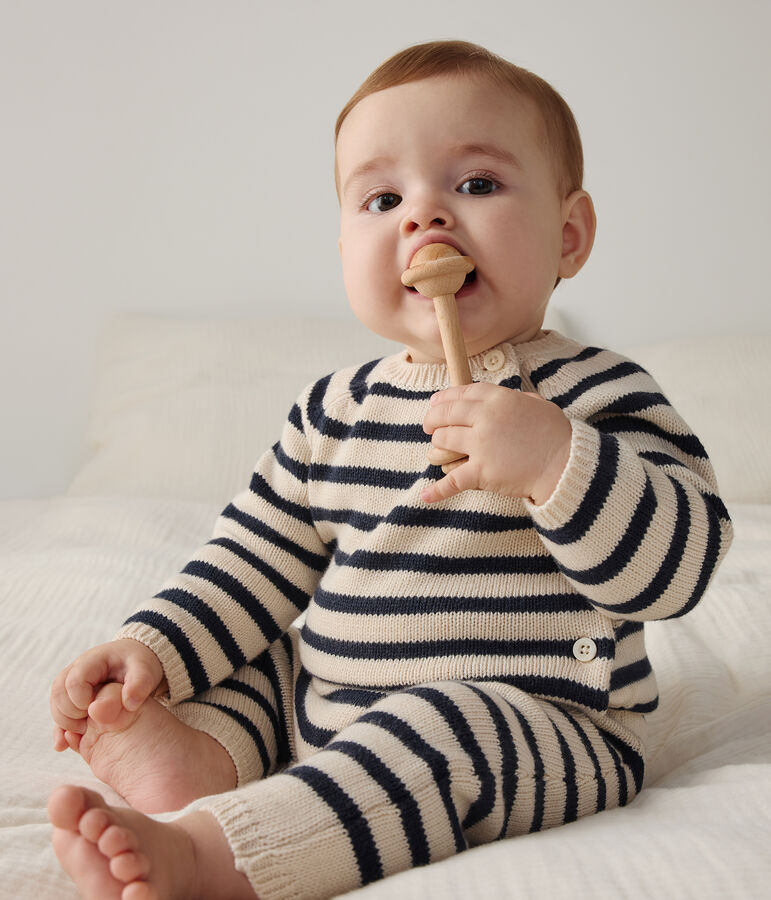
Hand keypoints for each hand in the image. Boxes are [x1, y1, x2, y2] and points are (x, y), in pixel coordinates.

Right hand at [50, 638, 164, 751]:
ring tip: (85, 731)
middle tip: (91, 723)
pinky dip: (60, 730)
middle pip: (58, 693)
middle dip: (71, 713)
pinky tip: (63, 746)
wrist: (136, 664)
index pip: (74, 682)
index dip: (82, 701)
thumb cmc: (140, 665)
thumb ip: (139, 684)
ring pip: (55, 705)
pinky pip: (58, 714)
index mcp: (92, 661)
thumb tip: (129, 704)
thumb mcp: (145, 670)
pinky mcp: (70, 699)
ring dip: (65, 723)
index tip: (98, 711)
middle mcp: (75, 671)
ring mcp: (70, 685)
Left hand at [420, 382, 571, 504]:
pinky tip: (425, 496)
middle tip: (428, 425)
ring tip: (436, 449)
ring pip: (444, 440)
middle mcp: (486, 418)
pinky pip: (453, 480)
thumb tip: (517, 398)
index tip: (435, 402)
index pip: (463, 393)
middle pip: (447, 414)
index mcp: (499, 399)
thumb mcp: (540, 407)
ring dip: (437, 445)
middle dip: (433, 419)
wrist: (565, 465)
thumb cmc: (558, 436)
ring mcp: (481, 445)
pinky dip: (438, 490)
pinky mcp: (481, 471)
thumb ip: (522, 400)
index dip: (445, 398)